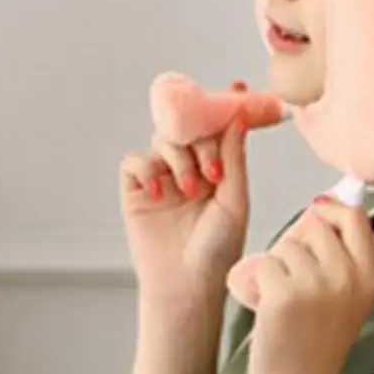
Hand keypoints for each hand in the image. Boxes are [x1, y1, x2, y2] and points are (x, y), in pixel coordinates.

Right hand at [119, 96, 254, 307]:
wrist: (187, 286)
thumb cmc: (218, 249)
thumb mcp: (235, 200)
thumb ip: (234, 157)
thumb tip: (239, 118)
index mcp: (218, 167)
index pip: (220, 128)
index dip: (225, 106)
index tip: (236, 87)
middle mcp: (190, 167)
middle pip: (190, 128)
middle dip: (202, 141)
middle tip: (212, 171)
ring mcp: (163, 177)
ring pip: (163, 140)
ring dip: (179, 158)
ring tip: (191, 189)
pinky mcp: (137, 191)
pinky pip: (135, 161)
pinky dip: (146, 167)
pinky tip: (160, 189)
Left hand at [242, 198, 373, 373]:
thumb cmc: (316, 349)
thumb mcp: (348, 299)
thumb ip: (342, 258)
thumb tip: (320, 209)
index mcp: (369, 277)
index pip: (355, 217)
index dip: (332, 209)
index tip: (317, 215)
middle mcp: (347, 276)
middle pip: (315, 226)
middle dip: (298, 245)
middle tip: (294, 279)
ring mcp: (317, 284)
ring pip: (285, 245)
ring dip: (277, 267)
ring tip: (282, 301)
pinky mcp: (284, 294)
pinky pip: (264, 263)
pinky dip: (257, 281)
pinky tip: (267, 307)